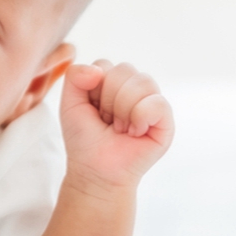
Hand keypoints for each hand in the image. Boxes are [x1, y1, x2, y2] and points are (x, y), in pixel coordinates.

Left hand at [60, 60, 173, 193]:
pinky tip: (135, 132)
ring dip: (123, 109)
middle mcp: (134, 88)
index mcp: (112, 81)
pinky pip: (158, 102)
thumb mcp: (70, 104)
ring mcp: (151, 102)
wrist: (95, 170)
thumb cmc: (84, 139)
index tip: (92, 111)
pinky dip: (141, 117)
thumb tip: (97, 70)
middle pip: (124, 70)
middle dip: (108, 100)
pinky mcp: (165, 121)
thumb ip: (74, 77)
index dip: (93, 89)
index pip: (104, 65)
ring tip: (120, 129)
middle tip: (107, 122)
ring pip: (143, 81)